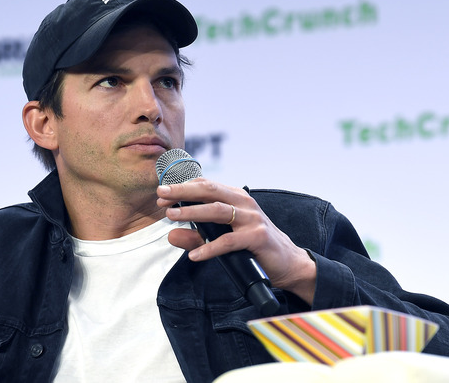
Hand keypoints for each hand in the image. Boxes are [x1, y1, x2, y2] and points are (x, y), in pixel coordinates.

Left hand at [156, 178, 316, 304]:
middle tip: (161, 196)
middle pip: (209, 191)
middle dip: (182, 191)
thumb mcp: (221, 240)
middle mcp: (244, 203)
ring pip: (217, 210)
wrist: (287, 263)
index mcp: (235, 198)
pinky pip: (229, 241)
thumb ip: (196, 237)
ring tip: (171, 217)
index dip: (182, 187)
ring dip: (192, 213)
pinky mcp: (257, 237)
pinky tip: (194, 255)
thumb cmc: (254, 247)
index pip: (206, 185)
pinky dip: (209, 248)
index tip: (162, 194)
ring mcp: (252, 218)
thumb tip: (171, 235)